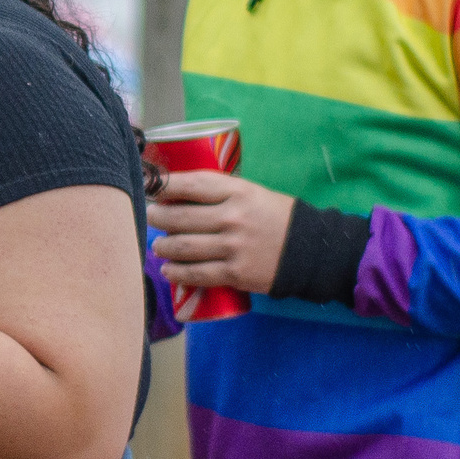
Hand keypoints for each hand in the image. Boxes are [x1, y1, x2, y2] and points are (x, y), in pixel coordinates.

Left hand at [147, 170, 294, 294]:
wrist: (309, 250)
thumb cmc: (276, 217)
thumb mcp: (251, 193)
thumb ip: (220, 193)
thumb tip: (178, 195)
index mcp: (237, 192)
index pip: (191, 184)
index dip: (164, 185)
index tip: (149, 186)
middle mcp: (232, 217)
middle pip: (180, 217)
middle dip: (157, 218)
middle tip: (150, 217)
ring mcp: (232, 247)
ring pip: (183, 246)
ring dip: (163, 246)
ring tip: (158, 246)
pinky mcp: (235, 273)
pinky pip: (197, 273)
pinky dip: (177, 272)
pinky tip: (168, 270)